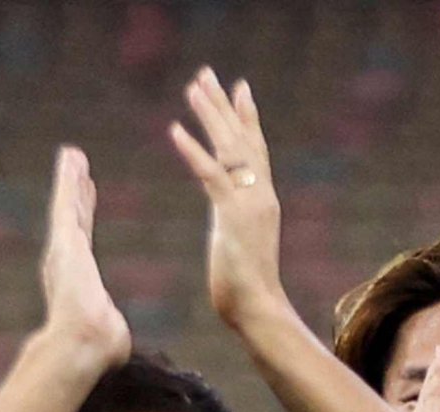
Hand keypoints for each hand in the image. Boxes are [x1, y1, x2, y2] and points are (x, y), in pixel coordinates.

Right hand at [34, 145, 129, 366]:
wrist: (83, 343)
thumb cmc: (99, 349)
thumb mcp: (109, 336)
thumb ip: (110, 333)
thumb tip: (116, 347)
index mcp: (78, 279)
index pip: (83, 242)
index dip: (83, 221)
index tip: (86, 203)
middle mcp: (67, 261)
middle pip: (74, 219)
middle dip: (76, 194)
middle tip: (77, 169)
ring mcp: (64, 248)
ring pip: (68, 206)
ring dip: (70, 180)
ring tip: (72, 155)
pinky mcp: (66, 238)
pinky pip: (67, 200)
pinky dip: (68, 178)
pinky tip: (71, 156)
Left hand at [167, 67, 287, 334]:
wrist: (260, 309)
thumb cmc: (249, 290)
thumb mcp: (241, 246)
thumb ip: (235, 225)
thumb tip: (228, 224)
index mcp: (263, 200)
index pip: (256, 149)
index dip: (247, 117)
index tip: (240, 88)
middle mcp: (260, 194)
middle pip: (242, 138)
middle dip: (224, 104)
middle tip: (207, 73)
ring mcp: (249, 202)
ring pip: (229, 148)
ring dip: (210, 115)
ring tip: (193, 87)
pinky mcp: (232, 214)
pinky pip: (210, 174)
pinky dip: (193, 151)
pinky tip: (176, 129)